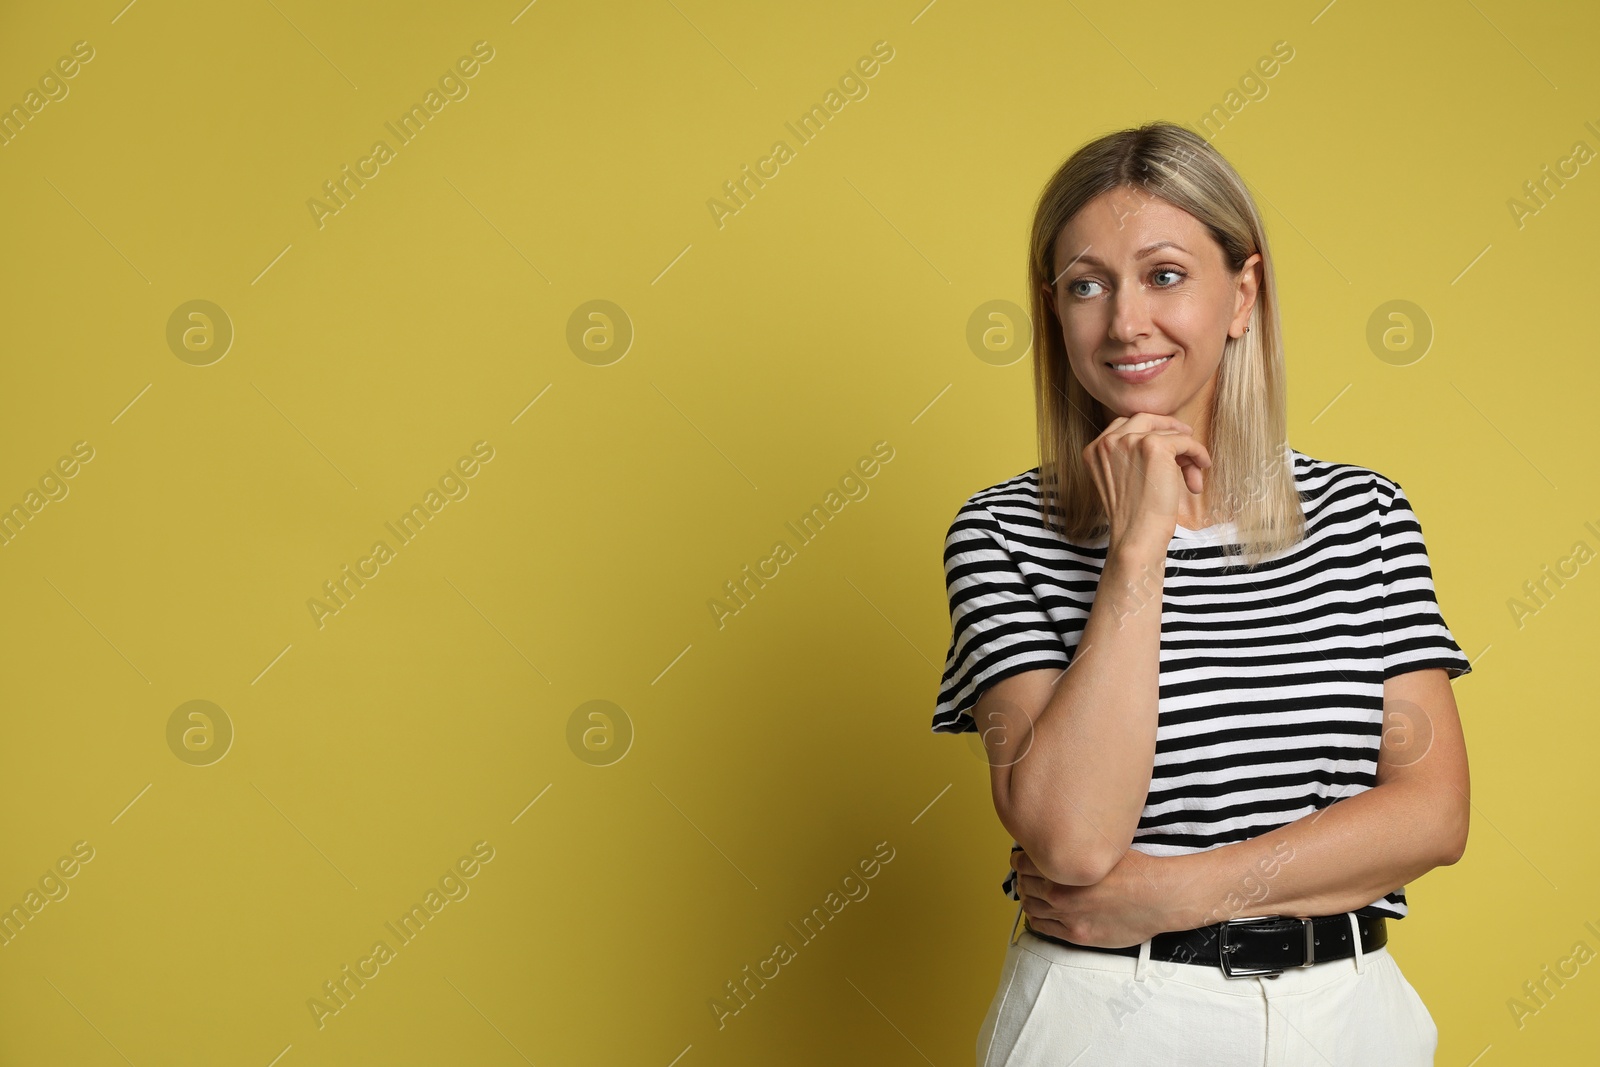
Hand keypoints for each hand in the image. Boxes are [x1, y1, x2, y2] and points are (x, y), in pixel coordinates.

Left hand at [1012, 846, 1183, 948]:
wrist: (1157, 898)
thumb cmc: (1135, 870)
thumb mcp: (1101, 847)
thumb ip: (1076, 848)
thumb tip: (1061, 843)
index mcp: (1064, 867)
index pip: (1024, 863)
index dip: (1021, 860)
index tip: (1022, 859)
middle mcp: (1060, 892)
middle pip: (1024, 885)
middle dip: (1023, 879)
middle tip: (1026, 877)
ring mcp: (1067, 916)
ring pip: (1030, 907)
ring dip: (1027, 899)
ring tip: (1032, 894)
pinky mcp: (1077, 935)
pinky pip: (1042, 928)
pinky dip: (1036, 918)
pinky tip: (1040, 913)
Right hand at [1081, 413, 1211, 556]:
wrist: (1136, 536)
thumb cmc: (1132, 517)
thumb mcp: (1118, 480)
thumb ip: (1125, 457)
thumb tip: (1161, 438)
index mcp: (1094, 450)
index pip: (1123, 425)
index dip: (1147, 430)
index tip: (1164, 439)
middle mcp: (1108, 441)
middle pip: (1145, 419)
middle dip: (1168, 429)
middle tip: (1185, 440)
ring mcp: (1131, 441)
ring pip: (1168, 432)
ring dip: (1186, 452)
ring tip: (1193, 474)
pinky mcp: (1155, 446)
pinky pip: (1186, 441)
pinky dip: (1198, 453)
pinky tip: (1202, 467)